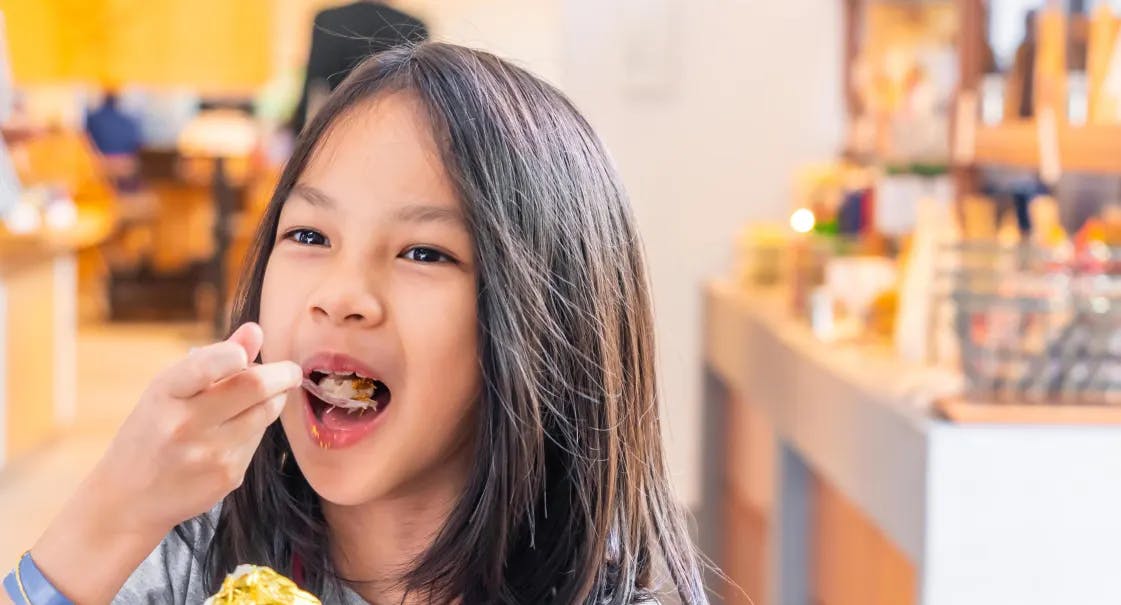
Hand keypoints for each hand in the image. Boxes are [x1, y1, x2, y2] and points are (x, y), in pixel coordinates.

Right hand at [27, 322, 301, 604]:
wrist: (129, 499)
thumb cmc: (152, 432)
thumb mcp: (167, 392)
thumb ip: (213, 360)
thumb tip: (255, 330)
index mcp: (164, 395)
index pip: (206, 365)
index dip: (236, 353)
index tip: (246, 354)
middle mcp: (185, 425)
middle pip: (254, 387)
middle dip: (283, 373)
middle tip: (290, 370)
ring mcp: (209, 454)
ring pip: (265, 413)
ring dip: (275, 399)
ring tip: (267, 394)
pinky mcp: (227, 476)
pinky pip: (258, 440)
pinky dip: (258, 427)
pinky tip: (239, 429)